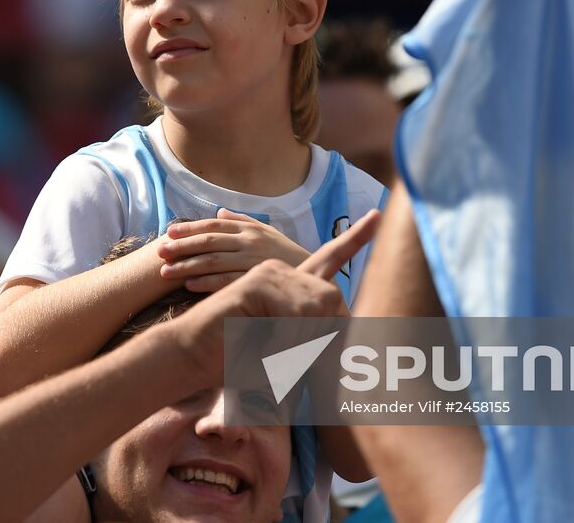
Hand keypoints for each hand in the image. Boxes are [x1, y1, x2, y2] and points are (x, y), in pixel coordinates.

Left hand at [158, 209, 311, 291]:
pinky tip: (189, 286)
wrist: (316, 278)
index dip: (190, 228)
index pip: (214, 226)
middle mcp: (250, 242)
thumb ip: (242, 221)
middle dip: (182, 246)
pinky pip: (227, 281)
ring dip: (187, 266)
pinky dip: (207, 283)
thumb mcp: (267, 233)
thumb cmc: (287, 256)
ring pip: (213, 261)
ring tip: (165, 272)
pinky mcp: (256, 280)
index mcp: (249, 229)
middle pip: (209, 241)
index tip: (169, 232)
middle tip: (159, 252)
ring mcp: (253, 261)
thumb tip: (219, 212)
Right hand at [166, 210, 381, 383]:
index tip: (377, 215)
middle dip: (325, 336)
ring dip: (301, 343)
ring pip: (315, 308)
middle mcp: (282, 271)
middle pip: (332, 298)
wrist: (196, 356)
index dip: (355, 237)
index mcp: (291, 284)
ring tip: (272, 352)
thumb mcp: (285, 351)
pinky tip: (261, 339)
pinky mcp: (256, 281)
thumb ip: (313, 341)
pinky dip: (286, 336)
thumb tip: (344, 336)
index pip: (330, 256)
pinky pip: (294, 312)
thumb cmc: (237, 357)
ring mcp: (269, 272)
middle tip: (296, 358)